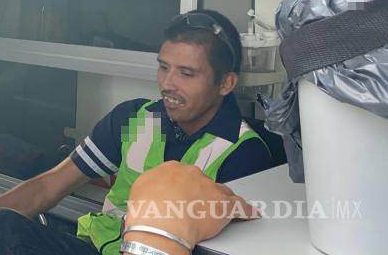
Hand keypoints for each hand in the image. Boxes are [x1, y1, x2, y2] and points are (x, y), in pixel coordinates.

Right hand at [125, 161, 259, 248]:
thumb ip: (152, 184)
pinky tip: (251, 212)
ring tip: (220, 210)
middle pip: (202, 182)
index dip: (184, 186)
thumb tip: (153, 189)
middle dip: (201, 193)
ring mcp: (210, 188)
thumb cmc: (147, 211)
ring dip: (220, 201)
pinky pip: (240, 207)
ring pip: (221, 192)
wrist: (160, 224)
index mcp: (172, 168)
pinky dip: (246, 211)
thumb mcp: (140, 188)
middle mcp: (192, 174)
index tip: (183, 194)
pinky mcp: (225, 205)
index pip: (183, 174)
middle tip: (195, 207)